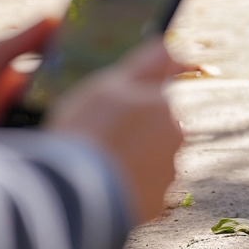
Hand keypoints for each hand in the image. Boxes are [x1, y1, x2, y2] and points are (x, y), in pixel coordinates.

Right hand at [47, 38, 186, 223]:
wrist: (75, 198)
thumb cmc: (86, 133)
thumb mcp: (106, 86)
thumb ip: (145, 65)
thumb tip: (170, 45)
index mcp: (161, 102)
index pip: (164, 80)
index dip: (147, 84)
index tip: (133, 92)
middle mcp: (173, 134)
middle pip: (155, 123)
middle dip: (135, 128)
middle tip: (98, 139)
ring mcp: (168, 171)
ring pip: (151, 158)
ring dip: (131, 160)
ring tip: (95, 167)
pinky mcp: (159, 204)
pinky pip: (143, 190)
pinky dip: (128, 189)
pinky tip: (101, 189)